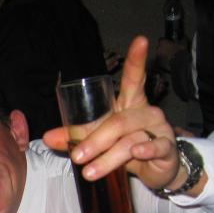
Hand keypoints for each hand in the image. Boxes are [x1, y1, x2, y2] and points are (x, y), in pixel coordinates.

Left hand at [43, 36, 183, 192]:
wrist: (154, 170)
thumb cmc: (126, 147)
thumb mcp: (99, 139)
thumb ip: (75, 136)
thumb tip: (47, 137)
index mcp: (130, 103)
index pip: (134, 77)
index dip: (137, 59)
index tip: (140, 40)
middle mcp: (146, 112)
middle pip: (119, 122)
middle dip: (94, 140)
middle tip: (77, 157)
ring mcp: (158, 129)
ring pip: (130, 141)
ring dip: (107, 158)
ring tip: (89, 172)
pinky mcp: (166, 148)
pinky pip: (156, 147)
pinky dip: (145, 151)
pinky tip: (136, 153)